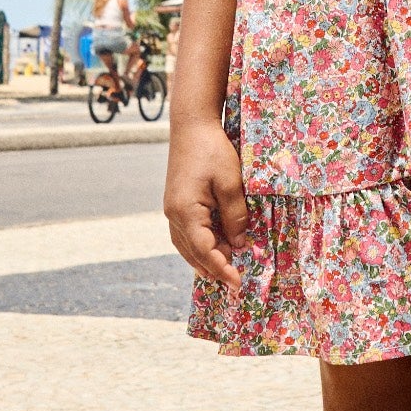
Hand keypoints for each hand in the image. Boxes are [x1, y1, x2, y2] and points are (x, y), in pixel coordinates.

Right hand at [165, 119, 248, 287]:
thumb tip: (239, 244)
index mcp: (185, 212)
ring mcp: (171, 210)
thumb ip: (235, 217)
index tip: (238, 284)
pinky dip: (198, 246)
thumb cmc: (213, 150)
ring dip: (204, 260)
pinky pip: (185, 234)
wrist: (191, 125)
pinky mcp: (175, 203)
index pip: (205, 251)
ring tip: (223, 273)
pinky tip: (212, 249)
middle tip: (234, 284)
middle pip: (193, 253)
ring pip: (186, 246)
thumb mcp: (231, 183)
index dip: (222, 269)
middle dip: (213, 270)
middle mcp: (173, 215)